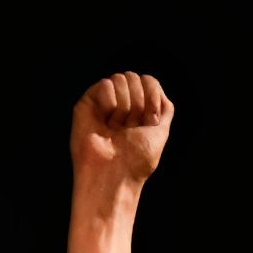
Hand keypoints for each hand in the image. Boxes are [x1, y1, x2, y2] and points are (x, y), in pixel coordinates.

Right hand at [70, 71, 173, 185]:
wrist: (113, 173)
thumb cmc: (137, 160)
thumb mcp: (161, 133)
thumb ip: (164, 108)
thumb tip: (153, 84)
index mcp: (141, 112)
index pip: (150, 83)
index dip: (153, 99)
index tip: (150, 122)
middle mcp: (123, 106)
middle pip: (136, 78)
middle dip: (139, 103)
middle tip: (130, 127)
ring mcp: (106, 103)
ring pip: (121, 78)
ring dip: (124, 106)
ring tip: (116, 127)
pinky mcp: (88, 102)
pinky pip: (106, 84)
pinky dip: (110, 102)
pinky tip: (105, 121)